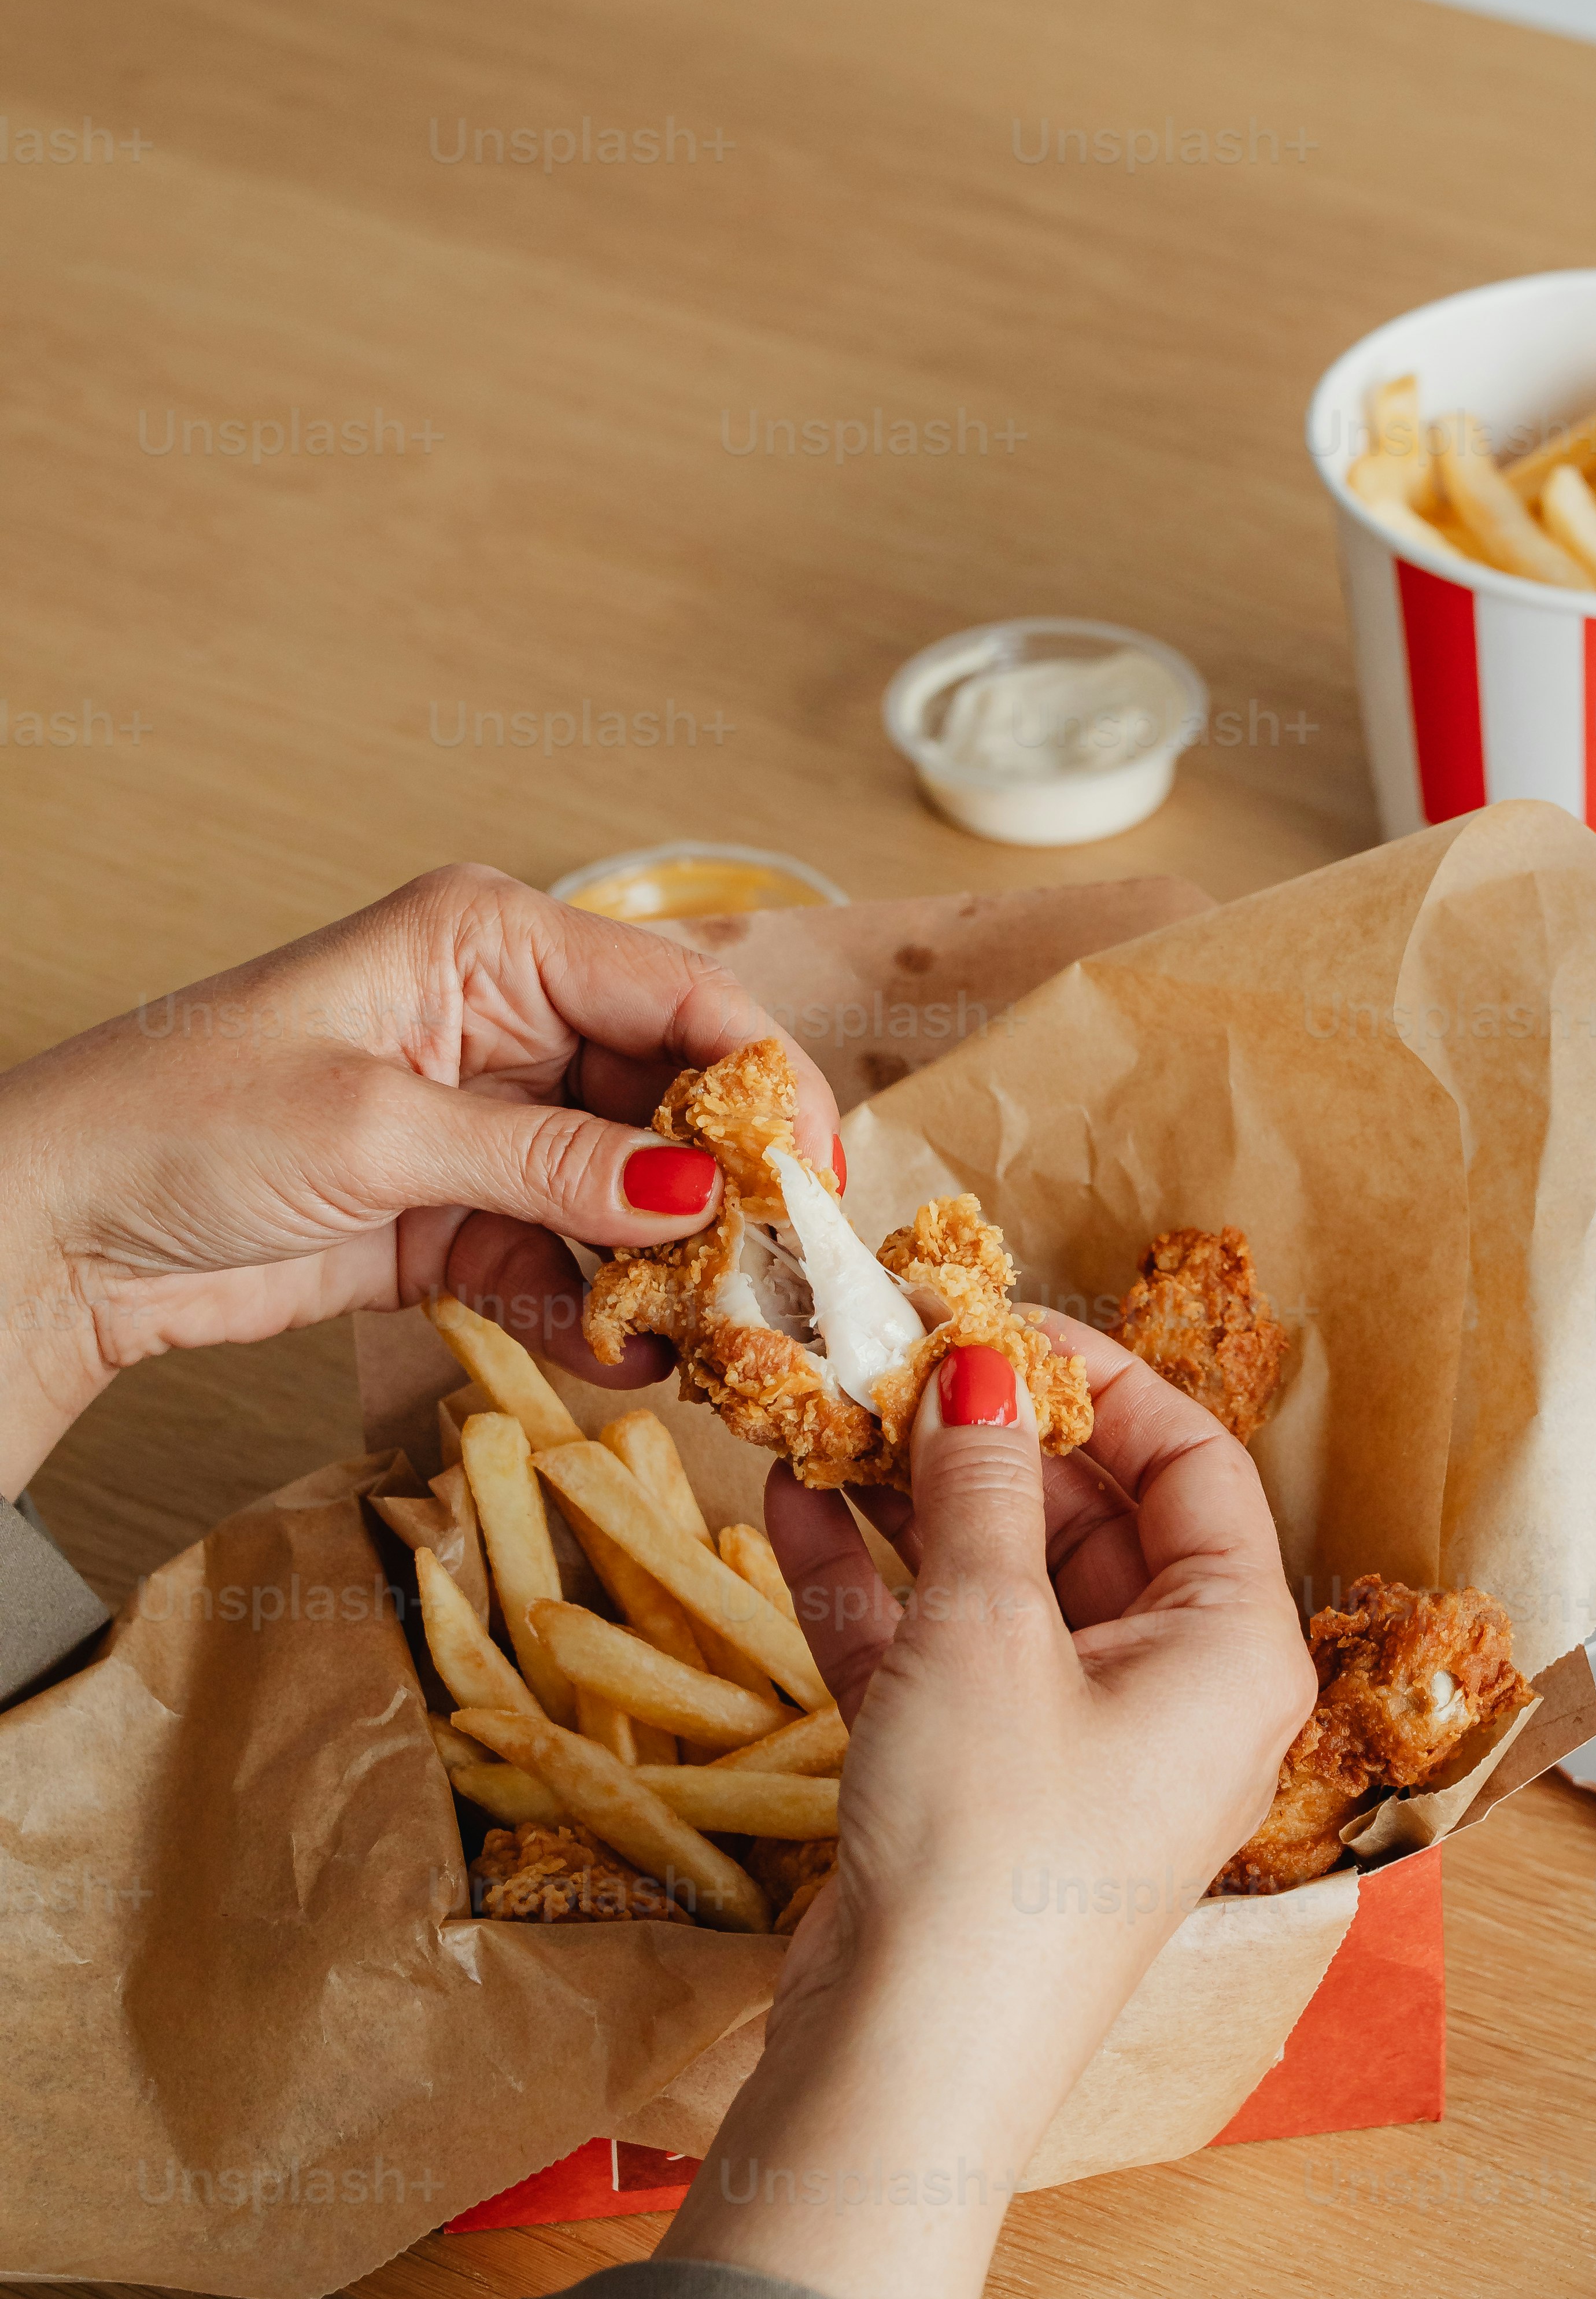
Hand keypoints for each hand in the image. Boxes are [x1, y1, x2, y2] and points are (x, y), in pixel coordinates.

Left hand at [0, 864, 839, 1496]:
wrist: (56, 1229)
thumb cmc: (181, 1121)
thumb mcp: (379, 1130)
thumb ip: (548, 1164)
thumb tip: (696, 1194)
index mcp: (492, 942)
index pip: (681, 999)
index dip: (765, 1084)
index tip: (817, 1178)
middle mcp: (506, 1018)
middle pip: (673, 1099)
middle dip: (730, 1190)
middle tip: (784, 1278)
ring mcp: (485, 1121)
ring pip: (631, 1189)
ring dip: (670, 1265)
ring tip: (712, 1336)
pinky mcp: (457, 1214)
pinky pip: (566, 1259)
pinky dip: (597, 1310)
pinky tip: (622, 1356)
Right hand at [659, 1314, 1315, 2298]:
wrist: (908, 2067)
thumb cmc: (991, 1852)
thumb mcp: (984, 1633)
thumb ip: (980, 1486)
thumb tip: (988, 1365)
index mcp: (1235, 1648)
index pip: (1195, 1464)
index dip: (1101, 1377)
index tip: (999, 1317)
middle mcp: (1178, 1691)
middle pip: (1096, 1517)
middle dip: (987, 1434)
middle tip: (888, 1354)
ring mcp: (1079, 1741)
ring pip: (1004, 1581)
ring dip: (915, 1499)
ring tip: (822, 1407)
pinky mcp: (988, 1785)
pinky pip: (942, 1651)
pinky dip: (876, 1584)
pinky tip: (794, 1502)